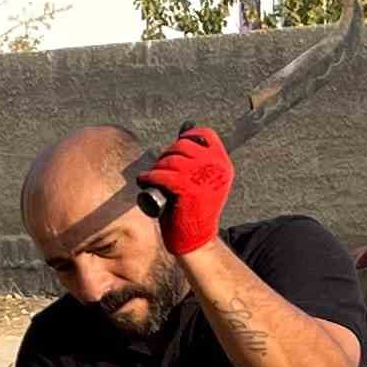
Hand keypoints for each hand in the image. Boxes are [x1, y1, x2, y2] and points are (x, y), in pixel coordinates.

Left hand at [137, 124, 233, 255]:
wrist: (196, 240)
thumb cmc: (194, 211)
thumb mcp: (202, 179)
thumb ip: (198, 158)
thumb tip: (186, 125)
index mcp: (222, 163)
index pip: (204, 134)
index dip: (186, 138)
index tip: (174, 150)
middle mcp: (217, 168)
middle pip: (183, 146)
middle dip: (167, 155)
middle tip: (160, 169)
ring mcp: (204, 178)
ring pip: (171, 160)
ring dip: (157, 168)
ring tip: (152, 178)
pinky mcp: (190, 190)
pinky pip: (163, 175)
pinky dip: (150, 177)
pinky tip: (144, 181)